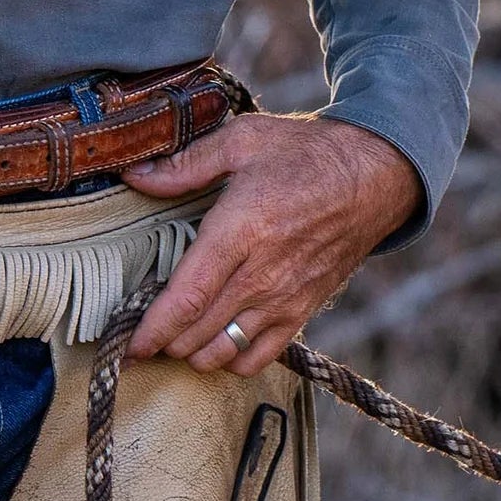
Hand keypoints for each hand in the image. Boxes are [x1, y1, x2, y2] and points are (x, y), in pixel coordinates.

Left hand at [122, 114, 420, 376]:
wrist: (372, 177)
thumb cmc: (304, 153)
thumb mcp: (243, 140)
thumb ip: (185, 164)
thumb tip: (134, 175)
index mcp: (242, 229)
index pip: (187, 297)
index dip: (153, 328)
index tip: (128, 343)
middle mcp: (262, 274)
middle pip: (199, 331)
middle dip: (163, 342)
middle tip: (139, 337)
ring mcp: (285, 298)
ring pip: (225, 350)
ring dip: (193, 353)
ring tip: (173, 339)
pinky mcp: (303, 311)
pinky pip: (260, 356)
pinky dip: (232, 360)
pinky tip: (216, 344)